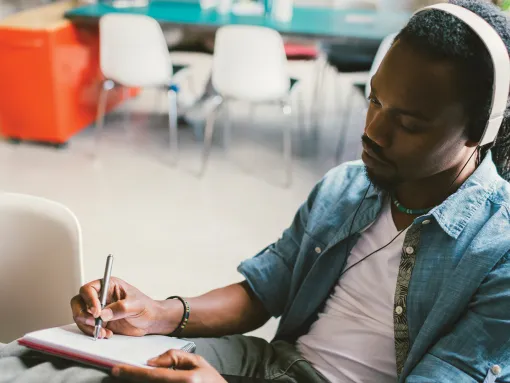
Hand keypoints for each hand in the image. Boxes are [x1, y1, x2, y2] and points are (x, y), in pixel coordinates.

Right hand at [70, 277, 179, 337]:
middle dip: (82, 314)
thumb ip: (120, 308)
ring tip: (104, 332)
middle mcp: (100, 296)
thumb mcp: (136, 305)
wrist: (151, 321)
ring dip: (88, 326)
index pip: (89, 289)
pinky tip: (106, 334)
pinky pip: (87, 326)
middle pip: (78, 301)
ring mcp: (98, 309)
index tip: (97, 312)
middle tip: (94, 322)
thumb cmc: (146, 307)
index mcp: (109, 285)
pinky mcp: (99, 322)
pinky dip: (92, 332)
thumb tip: (102, 314)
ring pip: (80, 316)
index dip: (89, 300)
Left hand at [112, 349, 226, 382]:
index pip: (151, 376)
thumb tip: (151, 361)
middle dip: (131, 380)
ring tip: (130, 378)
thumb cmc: (211, 382)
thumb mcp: (198, 363)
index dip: (131, 373)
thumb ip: (175, 357)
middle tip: (118, 374)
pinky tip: (145, 382)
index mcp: (185, 381)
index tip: (116, 369)